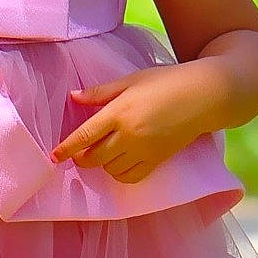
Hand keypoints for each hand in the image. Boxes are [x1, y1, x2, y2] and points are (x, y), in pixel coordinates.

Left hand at [50, 64, 210, 184]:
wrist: (203, 96)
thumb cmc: (166, 82)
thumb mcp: (131, 80)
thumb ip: (100, 93)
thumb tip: (73, 97)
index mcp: (119, 112)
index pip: (84, 136)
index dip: (66, 149)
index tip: (54, 157)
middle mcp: (129, 134)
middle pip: (94, 157)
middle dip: (82, 157)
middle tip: (80, 151)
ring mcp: (144, 150)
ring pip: (111, 169)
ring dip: (102, 164)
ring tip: (104, 151)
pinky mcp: (157, 160)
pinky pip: (131, 177)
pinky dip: (120, 173)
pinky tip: (120, 161)